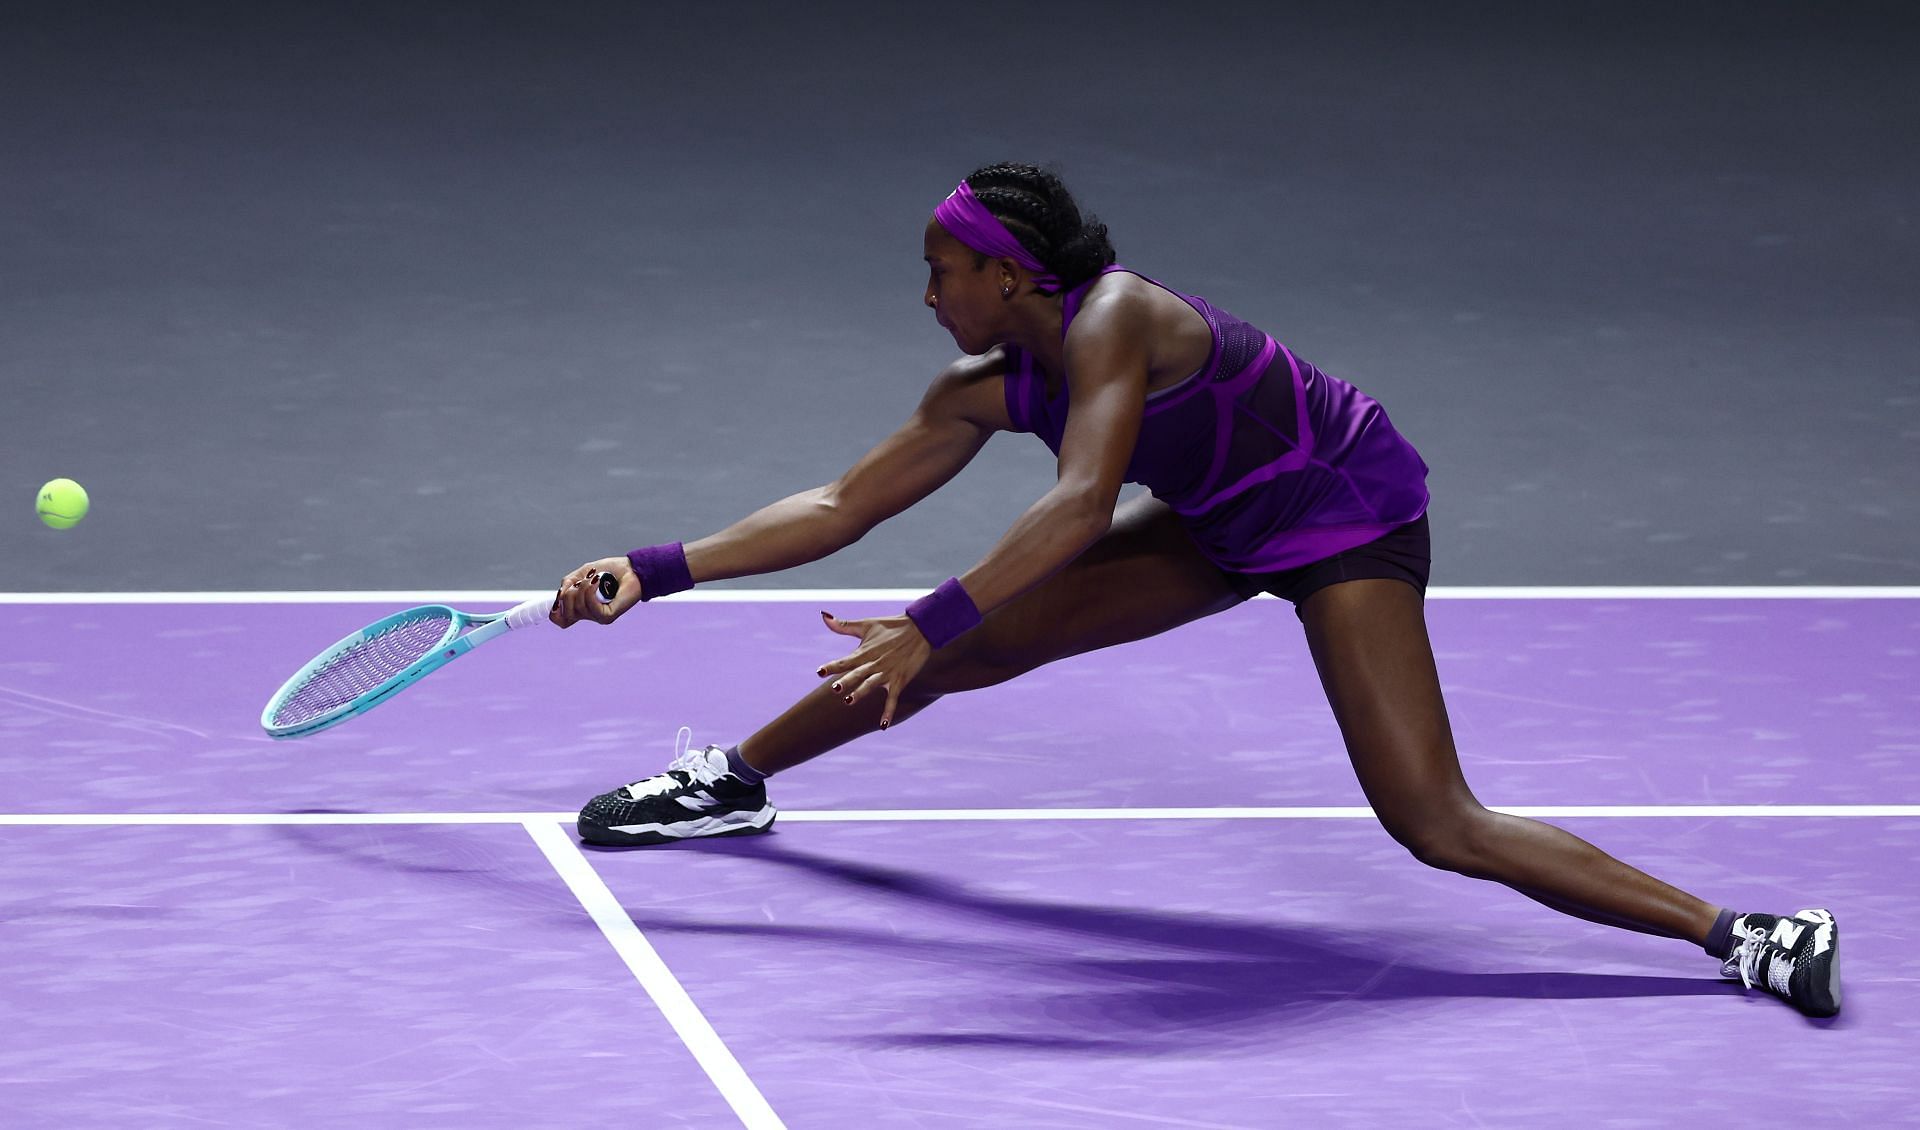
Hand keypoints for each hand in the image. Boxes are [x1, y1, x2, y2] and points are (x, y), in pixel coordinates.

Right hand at [549, 556, 640, 626]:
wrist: (631, 569)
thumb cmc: (609, 571)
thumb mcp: (582, 574)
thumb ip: (567, 584)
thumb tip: (560, 596)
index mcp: (581, 607)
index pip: (561, 620)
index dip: (555, 611)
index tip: (561, 596)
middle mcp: (589, 615)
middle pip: (565, 613)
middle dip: (568, 594)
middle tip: (582, 581)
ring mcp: (598, 617)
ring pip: (577, 608)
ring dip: (582, 588)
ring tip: (594, 578)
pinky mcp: (608, 616)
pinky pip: (590, 607)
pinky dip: (590, 592)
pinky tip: (596, 582)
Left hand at [816, 611, 930, 728]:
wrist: (921, 628)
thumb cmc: (891, 626)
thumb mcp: (866, 624)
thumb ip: (843, 625)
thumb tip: (823, 615)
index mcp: (865, 651)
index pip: (845, 661)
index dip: (832, 666)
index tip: (819, 672)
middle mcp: (874, 663)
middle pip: (857, 674)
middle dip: (846, 681)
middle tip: (834, 689)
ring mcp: (887, 673)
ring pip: (872, 685)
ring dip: (861, 693)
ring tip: (849, 701)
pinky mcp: (899, 680)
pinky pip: (893, 698)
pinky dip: (888, 712)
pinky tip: (882, 725)